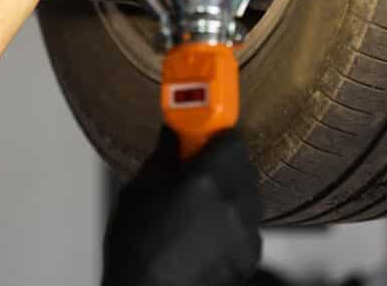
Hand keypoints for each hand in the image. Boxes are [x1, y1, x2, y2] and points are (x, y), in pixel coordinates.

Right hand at [102, 128, 262, 285]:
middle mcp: (233, 203)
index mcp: (207, 179)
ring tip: (193, 207)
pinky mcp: (249, 254)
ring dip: (227, 192)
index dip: (214, 134)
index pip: (232, 136)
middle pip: (241, 164)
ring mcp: (244, 231)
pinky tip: (201, 233)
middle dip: (219, 163)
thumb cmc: (137, 249)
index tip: (200, 134)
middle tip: (192, 170)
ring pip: (245, 194)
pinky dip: (230, 222)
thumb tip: (173, 133)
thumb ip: (165, 155)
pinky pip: (246, 224)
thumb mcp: (140, 190)